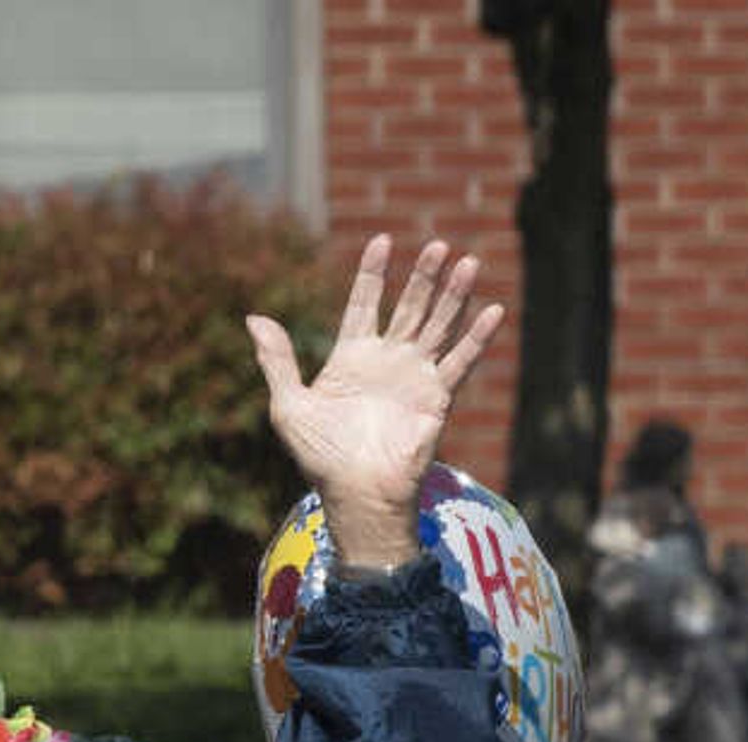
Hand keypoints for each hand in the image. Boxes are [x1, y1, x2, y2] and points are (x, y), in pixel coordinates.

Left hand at [246, 235, 502, 572]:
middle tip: (438, 244)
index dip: (373, 273)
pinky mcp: (437, 398)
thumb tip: (254, 317)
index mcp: (351, 357)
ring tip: (468, 261)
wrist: (357, 494)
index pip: (365, 303)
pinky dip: (477, 337)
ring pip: (439, 326)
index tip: (382, 241)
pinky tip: (494, 309)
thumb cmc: (321, 458)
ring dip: (454, 295)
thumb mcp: (288, 405)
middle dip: (423, 276)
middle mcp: (387, 362)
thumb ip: (277, 360)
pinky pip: (461, 362)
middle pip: (410, 307)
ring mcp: (415, 378)